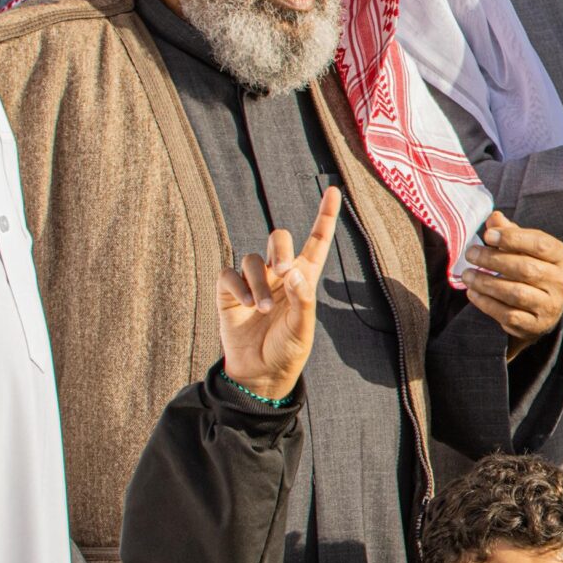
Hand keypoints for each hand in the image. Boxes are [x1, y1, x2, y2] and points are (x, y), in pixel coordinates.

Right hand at [215, 186, 338, 401]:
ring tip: (264, 309)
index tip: (332, 191)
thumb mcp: (302, 328)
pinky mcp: (229, 292)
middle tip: (284, 272)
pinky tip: (246, 306)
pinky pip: (229, 274)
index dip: (325, 216)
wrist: (260, 372)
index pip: (317, 241)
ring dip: (258, 281)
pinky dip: (238, 287)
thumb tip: (293, 272)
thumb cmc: (287, 349)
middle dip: (282, 247)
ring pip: (253, 257)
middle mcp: (278, 274)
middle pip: (280, 238)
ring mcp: (253, 281)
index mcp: (304, 278)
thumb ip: (301, 300)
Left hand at [460, 212, 562, 343]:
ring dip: (486, 283)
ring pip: (515, 293)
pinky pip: (508, 314)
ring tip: (467, 275)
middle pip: (525, 269)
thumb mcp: (527, 248)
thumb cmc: (533, 269)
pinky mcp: (536, 324)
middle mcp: (560, 281)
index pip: (540, 245)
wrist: (545, 308)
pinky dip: (487, 303)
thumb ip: (511, 233)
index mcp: (561, 257)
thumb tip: (494, 218)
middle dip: (493, 260)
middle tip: (470, 254)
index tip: (488, 235)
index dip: (513, 238)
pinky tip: (473, 293)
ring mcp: (550, 305)